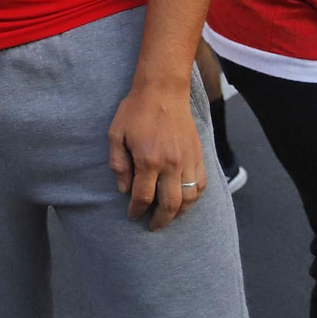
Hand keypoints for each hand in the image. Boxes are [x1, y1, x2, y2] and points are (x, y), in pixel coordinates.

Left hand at [108, 82, 205, 230]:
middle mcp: (171, 164)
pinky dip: (194, 198)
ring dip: (179, 213)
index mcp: (148, 160)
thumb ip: (118, 164)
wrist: (163, 90)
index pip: (142, 196)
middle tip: (152, 227)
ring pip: (189, 199)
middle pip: (169, 204)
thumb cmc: (135, 111)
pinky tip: (184, 201)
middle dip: (160, 221)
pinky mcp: (199, 156)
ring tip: (168, 217)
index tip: (132, 216)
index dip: (136, 211)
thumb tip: (124, 190)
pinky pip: (201, 185)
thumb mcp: (115, 134)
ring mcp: (188, 161)